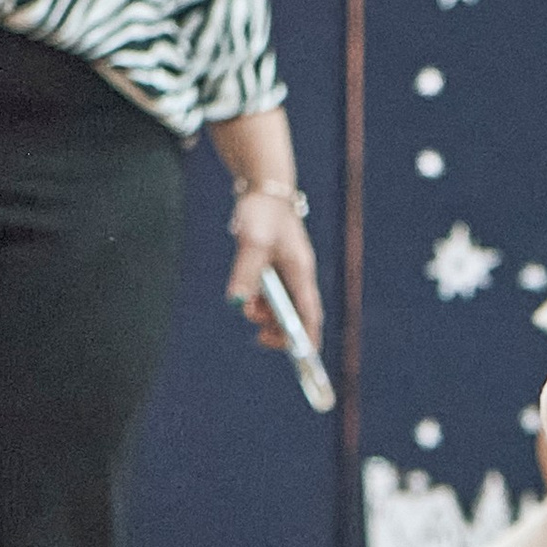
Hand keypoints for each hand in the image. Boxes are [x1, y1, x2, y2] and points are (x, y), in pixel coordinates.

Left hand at [229, 185, 323, 349]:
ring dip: (265, 314)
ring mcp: (287, 271)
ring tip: (247, 308)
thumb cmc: (262, 212)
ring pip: (282, 306)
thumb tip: (236, 304)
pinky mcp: (275, 267)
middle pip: (297, 315)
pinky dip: (259, 300)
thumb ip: (245, 273)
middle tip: (258, 335)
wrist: (262, 188)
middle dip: (279, 330)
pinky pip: (271, 293)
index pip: (310, 315)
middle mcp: (298, 275)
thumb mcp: (252, 242)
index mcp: (300, 272)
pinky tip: (246, 294)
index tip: (301, 358)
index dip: (308, 338)